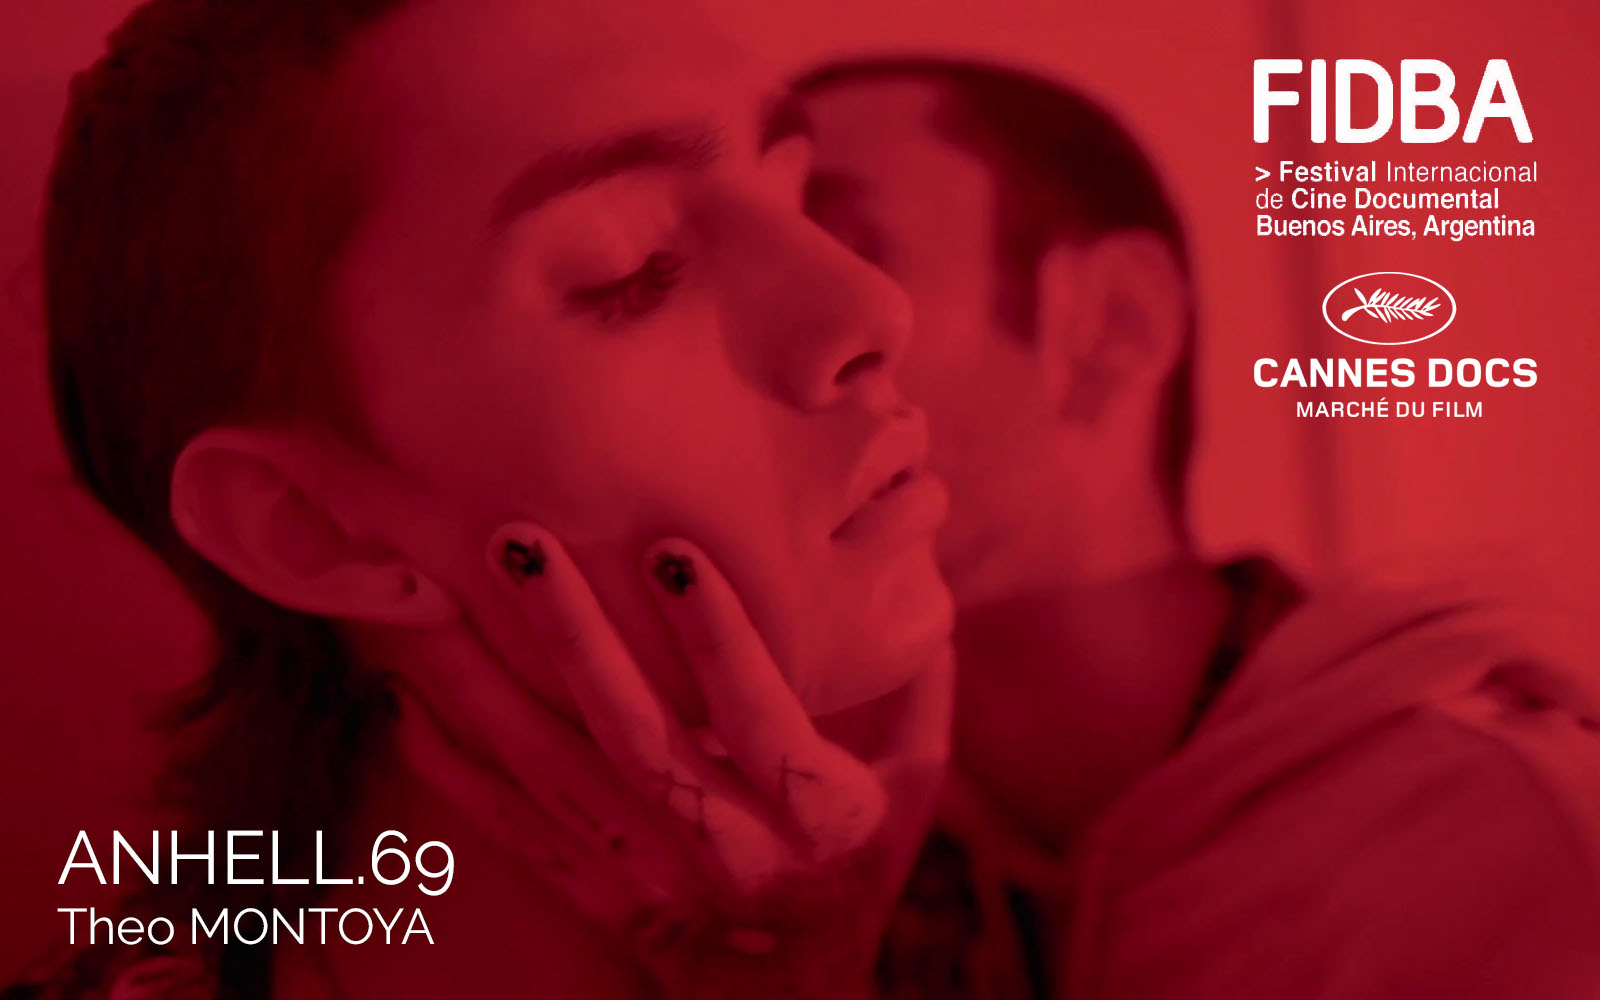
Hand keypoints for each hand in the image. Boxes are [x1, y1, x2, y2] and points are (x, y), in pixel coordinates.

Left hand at [390, 523, 951, 996]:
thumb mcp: (914, 791)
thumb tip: (914, 574)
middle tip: (520, 544)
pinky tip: (400, 700)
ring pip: (555, 776)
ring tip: (429, 598)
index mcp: (818, 817)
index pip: (761, 718)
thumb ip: (916, 687)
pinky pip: (511, 831)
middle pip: (638, 739)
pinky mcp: (593, 894)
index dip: (717, 639)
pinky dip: (449, 768)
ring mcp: (649, 877)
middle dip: (574, 637)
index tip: (672, 552)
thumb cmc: (857, 876)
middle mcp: (727, 850)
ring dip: (487, 686)